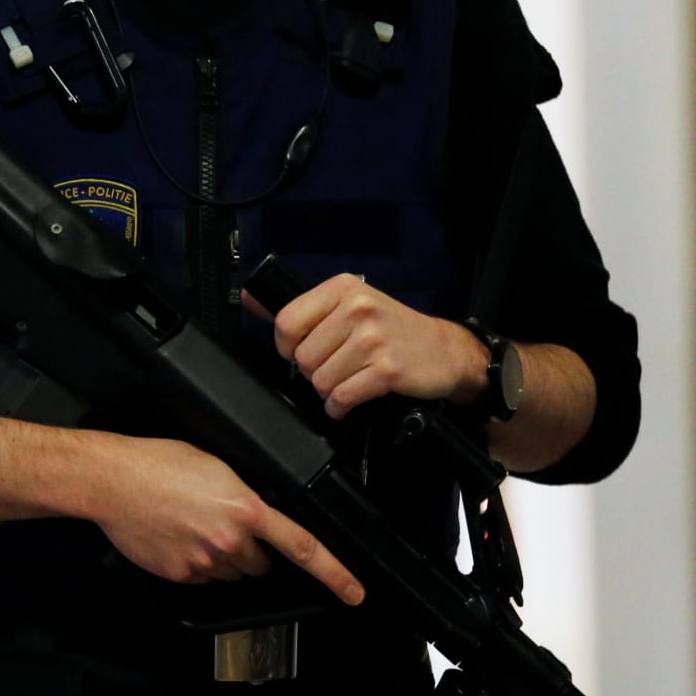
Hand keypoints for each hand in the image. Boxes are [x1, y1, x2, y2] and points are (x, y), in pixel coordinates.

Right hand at [82, 435, 365, 602]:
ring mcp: (204, 562)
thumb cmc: (157, 463)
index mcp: (245, 508)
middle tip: (222, 523)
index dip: (335, 573)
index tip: (354, 591)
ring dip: (222, 556)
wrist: (111, 480)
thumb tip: (255, 515)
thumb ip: (244, 495)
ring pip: (231, 573)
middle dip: (250, 549)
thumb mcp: (215, 466)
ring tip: (192, 525)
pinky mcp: (181, 575)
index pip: (303, 546)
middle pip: (260, 563)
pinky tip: (176, 537)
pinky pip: (201, 578)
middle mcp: (229, 539)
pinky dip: (194, 563)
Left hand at [272, 275, 485, 419]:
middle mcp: (358, 308)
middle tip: (336, 368)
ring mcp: (373, 339)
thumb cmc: (394, 330)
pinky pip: (342, 397)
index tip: (301, 352)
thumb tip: (250, 298)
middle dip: (313, 372)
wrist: (446, 351)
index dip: (287, 347)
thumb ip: (304, 308)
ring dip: (329, 390)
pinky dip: (340, 406)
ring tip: (349, 380)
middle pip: (302, 358)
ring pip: (319, 381)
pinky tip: (351, 399)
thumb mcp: (351, 305)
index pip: (287, 322)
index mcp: (343, 289)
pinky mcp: (386, 369)